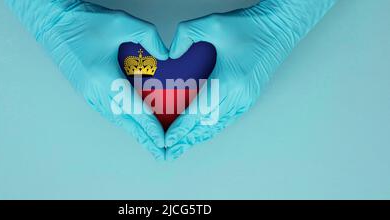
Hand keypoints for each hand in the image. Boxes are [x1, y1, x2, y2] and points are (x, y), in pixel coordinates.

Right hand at [5, 0, 167, 158]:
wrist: (52, 23)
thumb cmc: (81, 22)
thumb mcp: (121, 22)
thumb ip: (148, 36)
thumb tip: (165, 53)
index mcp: (104, 78)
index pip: (133, 108)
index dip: (149, 126)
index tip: (161, 140)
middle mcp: (95, 91)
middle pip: (124, 121)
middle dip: (144, 138)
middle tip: (159, 151)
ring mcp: (88, 93)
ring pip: (115, 118)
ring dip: (133, 130)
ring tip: (148, 141)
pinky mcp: (85, 90)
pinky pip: (107, 111)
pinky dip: (122, 120)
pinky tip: (130, 122)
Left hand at [165, 0, 336, 158]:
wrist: (280, 27)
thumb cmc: (251, 25)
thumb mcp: (213, 23)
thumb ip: (187, 34)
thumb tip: (171, 53)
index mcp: (229, 80)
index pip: (199, 111)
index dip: (182, 128)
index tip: (168, 140)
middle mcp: (238, 94)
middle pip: (207, 125)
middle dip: (186, 140)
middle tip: (169, 152)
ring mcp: (246, 98)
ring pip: (219, 125)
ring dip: (200, 137)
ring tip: (182, 147)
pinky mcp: (250, 97)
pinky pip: (228, 118)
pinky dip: (213, 128)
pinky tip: (203, 132)